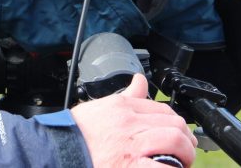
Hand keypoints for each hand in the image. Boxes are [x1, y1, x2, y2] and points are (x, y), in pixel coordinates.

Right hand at [71, 74, 196, 166]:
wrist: (53, 155)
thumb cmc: (71, 136)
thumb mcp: (97, 108)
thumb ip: (124, 96)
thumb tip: (139, 81)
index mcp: (122, 108)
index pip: (160, 108)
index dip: (174, 122)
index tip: (177, 133)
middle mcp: (129, 123)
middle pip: (173, 123)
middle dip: (185, 139)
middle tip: (186, 152)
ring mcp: (132, 146)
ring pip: (175, 140)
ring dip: (185, 154)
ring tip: (182, 164)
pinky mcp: (131, 167)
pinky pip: (164, 167)